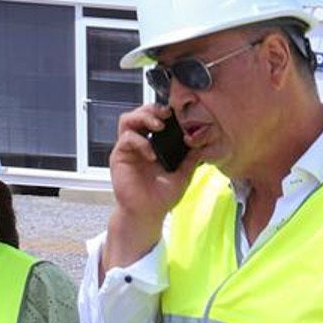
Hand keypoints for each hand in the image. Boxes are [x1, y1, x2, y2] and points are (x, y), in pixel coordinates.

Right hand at [105, 103, 191, 262]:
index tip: (177, 114)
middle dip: (152, 109)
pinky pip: (126, 139)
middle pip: (139, 114)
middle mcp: (139, 143)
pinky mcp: (119, 156)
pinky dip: (140, 142)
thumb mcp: (183, 175)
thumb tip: (202, 144)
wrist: (148, 213)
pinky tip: (152, 154)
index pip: (154, 119)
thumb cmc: (162, 196)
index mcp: (153, 145)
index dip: (163, 112)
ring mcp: (128, 149)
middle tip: (166, 115)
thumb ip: (191, 159)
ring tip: (158, 126)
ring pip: (127, 120)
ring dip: (143, 118)